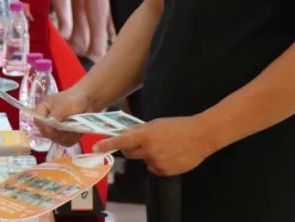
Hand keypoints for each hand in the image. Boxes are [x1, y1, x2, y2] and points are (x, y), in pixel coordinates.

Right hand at [33, 87, 93, 146]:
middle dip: (59, 132)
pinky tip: (78, 130)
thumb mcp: (63, 105)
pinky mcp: (63, 136)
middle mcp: (46, 121)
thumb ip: (55, 116)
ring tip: (76, 126)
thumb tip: (49, 130)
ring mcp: (54, 130)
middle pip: (46, 133)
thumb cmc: (73, 98)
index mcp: (42, 110)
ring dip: (67, 135)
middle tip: (70, 125)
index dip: (45, 126)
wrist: (87, 101)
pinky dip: (73, 138)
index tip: (57, 126)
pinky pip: (65, 142)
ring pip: (57, 139)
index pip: (38, 121)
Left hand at [93, 116, 217, 176]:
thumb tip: (128, 136)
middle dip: (130, 148)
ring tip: (165, 147)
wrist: (200, 136)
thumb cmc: (178, 126)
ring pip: (143, 160)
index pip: (121, 141)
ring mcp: (156, 162)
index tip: (95, 148)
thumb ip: (141, 131)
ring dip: (148, 155)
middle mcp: (148, 150)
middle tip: (141, 142)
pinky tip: (170, 155)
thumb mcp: (156, 124)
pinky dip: (159, 163)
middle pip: (129, 153)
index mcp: (145, 135)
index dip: (106, 145)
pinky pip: (154, 168)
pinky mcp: (164, 171)